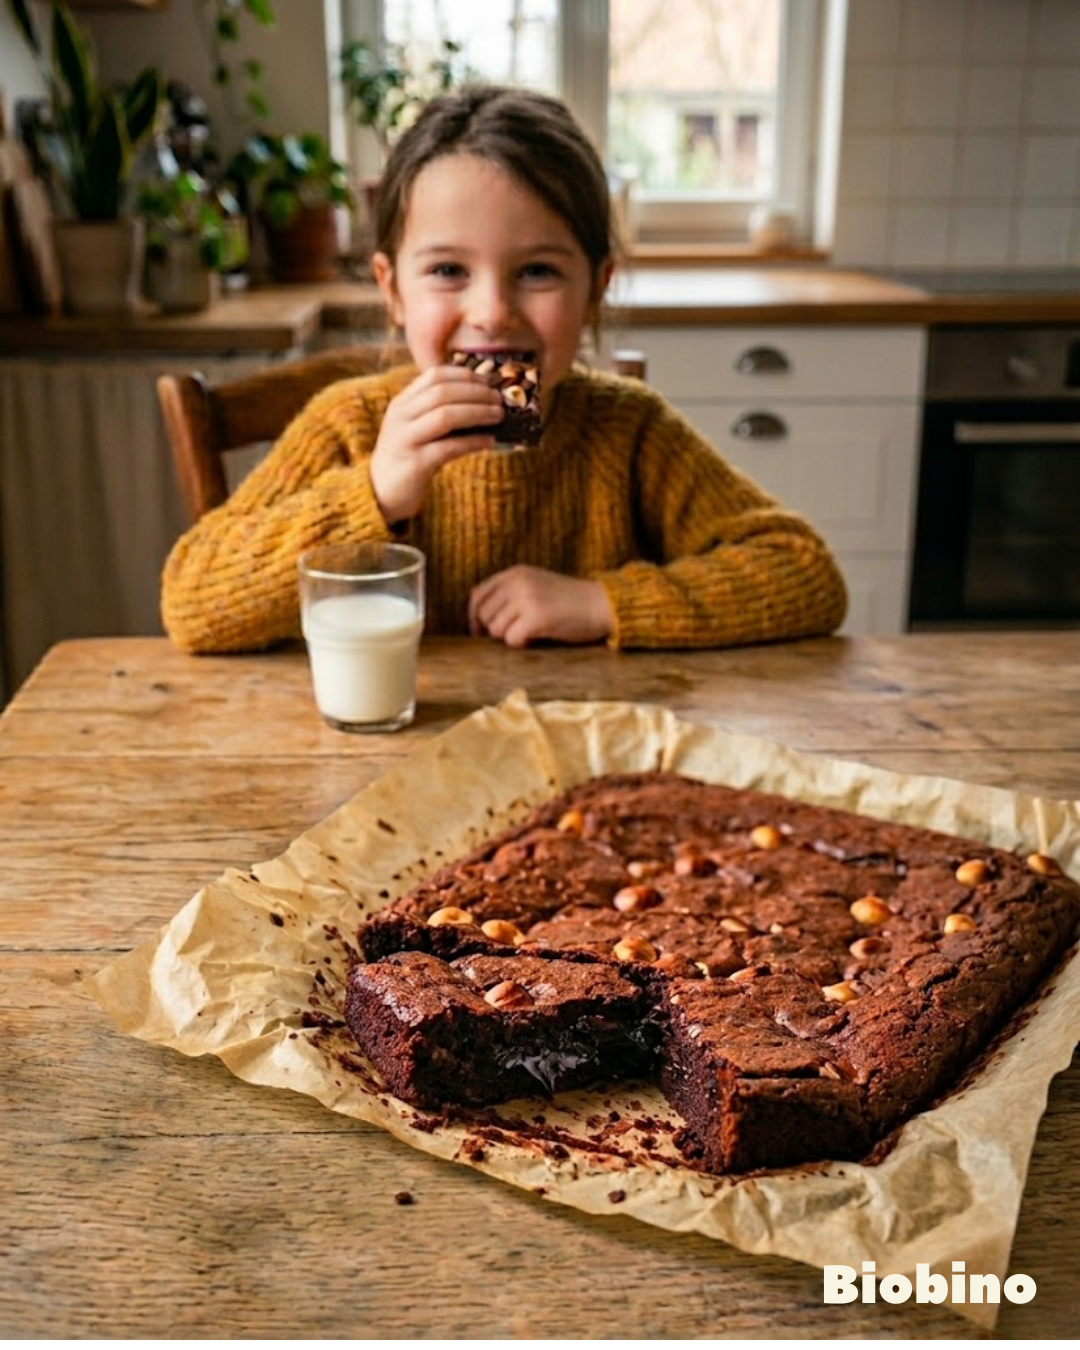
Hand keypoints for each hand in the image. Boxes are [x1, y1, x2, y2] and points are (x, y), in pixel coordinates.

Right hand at [369, 365, 502, 522]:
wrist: (381, 491)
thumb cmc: (409, 456)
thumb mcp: (418, 427)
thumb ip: (438, 411)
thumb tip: (484, 400)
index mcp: (402, 402)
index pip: (434, 375)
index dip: (465, 375)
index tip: (488, 382)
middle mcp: (401, 416)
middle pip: (443, 392)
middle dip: (476, 393)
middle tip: (499, 399)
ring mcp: (405, 439)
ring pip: (445, 416)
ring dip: (477, 413)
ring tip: (498, 416)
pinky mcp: (415, 463)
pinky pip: (448, 447)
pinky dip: (473, 441)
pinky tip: (489, 441)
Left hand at [468, 566, 614, 647]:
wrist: (602, 604)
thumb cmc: (570, 601)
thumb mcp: (536, 585)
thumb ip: (510, 593)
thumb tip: (478, 619)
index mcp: (515, 572)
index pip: (477, 595)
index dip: (474, 617)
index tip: (480, 633)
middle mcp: (518, 582)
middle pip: (484, 615)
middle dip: (495, 630)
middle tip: (514, 634)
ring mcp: (527, 598)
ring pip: (496, 629)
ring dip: (510, 637)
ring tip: (530, 633)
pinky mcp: (537, 617)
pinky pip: (512, 639)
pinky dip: (521, 644)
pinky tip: (535, 639)